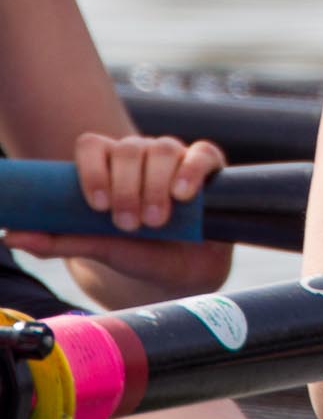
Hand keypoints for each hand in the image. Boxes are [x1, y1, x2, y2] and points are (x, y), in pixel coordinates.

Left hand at [8, 132, 233, 300]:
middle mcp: (141, 156)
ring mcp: (176, 158)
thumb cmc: (139, 254)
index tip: (96, 206)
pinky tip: (184, 194)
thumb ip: (58, 240)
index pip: (92, 145)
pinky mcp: (207, 166)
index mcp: (108, 167)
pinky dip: (191, 171)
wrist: (183, 273)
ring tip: (157, 220)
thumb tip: (10, 236)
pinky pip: (202, 153)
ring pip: (162, 149)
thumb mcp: (99, 248)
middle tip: (130, 224)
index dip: (92, 170)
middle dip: (127, 188)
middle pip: (128, 149)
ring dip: (156, 186)